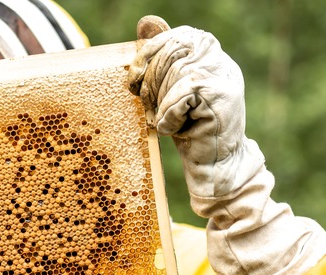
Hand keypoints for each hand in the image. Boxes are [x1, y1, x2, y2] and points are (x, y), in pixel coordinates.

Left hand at [127, 17, 263, 198]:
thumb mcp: (168, 91)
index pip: (179, 36)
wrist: (214, 167)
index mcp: (210, 58)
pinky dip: (170, 115)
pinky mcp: (222, 97)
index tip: (134, 75)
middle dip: (151, 80)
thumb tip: (146, 23)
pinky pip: (182, 94)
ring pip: (177, 73)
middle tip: (147, 106)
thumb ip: (161, 59)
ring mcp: (225, 79)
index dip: (151, 51)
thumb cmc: (189, 131)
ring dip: (161, 102)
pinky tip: (174, 129)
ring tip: (164, 121)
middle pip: (174, 52)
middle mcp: (221, 63)